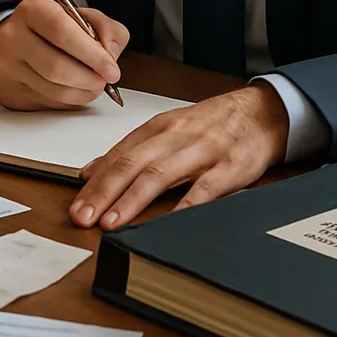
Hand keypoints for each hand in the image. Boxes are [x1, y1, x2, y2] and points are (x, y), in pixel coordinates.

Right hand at [0, 0, 127, 110]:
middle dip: (89, 79)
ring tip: (92, 86)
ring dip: (82, 93)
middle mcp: (13, 37)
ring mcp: (7, 67)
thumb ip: (107, 29)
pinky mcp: (9, 92)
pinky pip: (47, 105)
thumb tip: (110, 55)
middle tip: (104, 81)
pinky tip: (73, 91)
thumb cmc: (55, 29)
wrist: (21, 40)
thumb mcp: (84, 17)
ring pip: (53, 90)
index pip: (62, 32)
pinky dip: (68, 102)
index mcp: (32, 10)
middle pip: (56, 66)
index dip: (92, 54)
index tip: (111, 69)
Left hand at [69, 82, 288, 228]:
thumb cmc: (210, 125)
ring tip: (111, 222)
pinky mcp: (230, 167)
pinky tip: (168, 223)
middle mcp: (174, 136)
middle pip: (131, 164)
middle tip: (82, 217)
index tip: (75, 203)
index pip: (118, 155)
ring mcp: (202, 151)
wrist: (261, 112)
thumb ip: (131, 150)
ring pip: (159, 174)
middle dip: (103, 192)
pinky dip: (185, 206)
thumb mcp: (167, 130)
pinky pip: (205, 189)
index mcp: (157, 127)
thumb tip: (91, 171)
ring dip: (132, 200)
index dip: (94, 181)